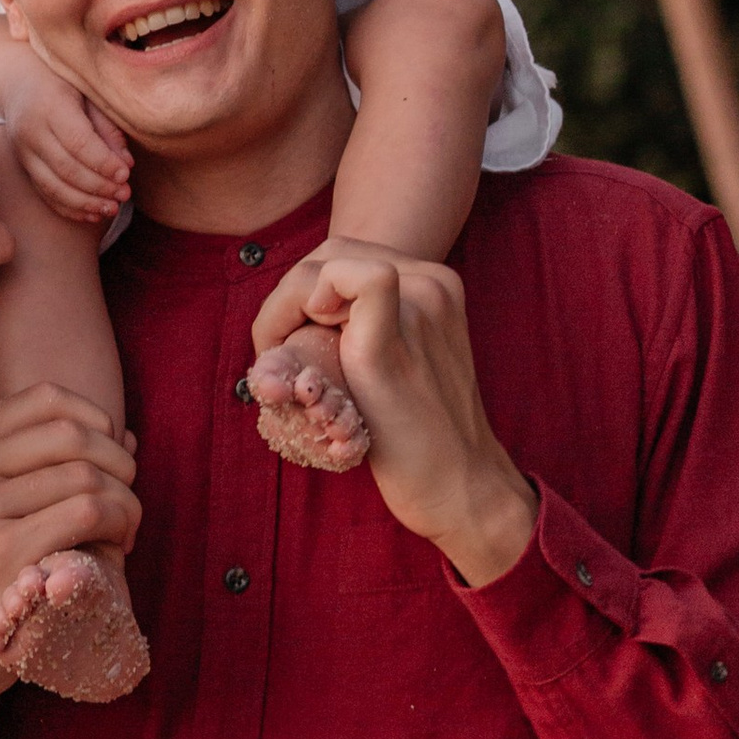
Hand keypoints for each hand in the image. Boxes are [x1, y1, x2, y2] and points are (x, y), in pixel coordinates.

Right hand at [0, 43, 133, 227]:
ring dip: (85, 203)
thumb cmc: (62, 84)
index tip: (126, 175)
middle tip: (124, 195)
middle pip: (66, 168)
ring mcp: (23, 153)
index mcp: (49, 106)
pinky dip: (69, 208)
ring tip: (112, 209)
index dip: (103, 163)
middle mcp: (31, 132)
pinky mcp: (23, 167)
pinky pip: (45, 194)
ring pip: (53, 187)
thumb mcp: (87, 93)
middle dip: (98, 186)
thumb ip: (107, 127)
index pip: (78, 142)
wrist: (17, 84)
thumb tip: (126, 164)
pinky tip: (92, 215)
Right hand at [0, 383, 141, 738]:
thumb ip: (57, 466)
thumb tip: (128, 437)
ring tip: (124, 531)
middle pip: (72, 432)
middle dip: (119, 465)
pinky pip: (88, 512)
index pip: (45, 397)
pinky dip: (121, 525)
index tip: (111, 462)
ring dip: (126, 502)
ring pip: (87, 475)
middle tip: (127, 502)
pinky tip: (119, 547)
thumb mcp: (2, 509)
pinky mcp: (2, 550)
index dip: (97, 421)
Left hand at [249, 242, 537, 583]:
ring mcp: (417, 306)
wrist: (462, 487)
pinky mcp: (389, 341)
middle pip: (330, 252)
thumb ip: (372, 325)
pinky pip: (342, 279)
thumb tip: (311, 312)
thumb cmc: (424, 438)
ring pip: (325, 264)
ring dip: (285, 307)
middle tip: (275, 349)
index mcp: (436, 284)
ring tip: (281, 358)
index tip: (293, 338)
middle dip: (290, 295)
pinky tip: (296, 352)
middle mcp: (431, 283)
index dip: (307, 289)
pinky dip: (301, 307)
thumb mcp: (407, 362)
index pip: (347, 254)